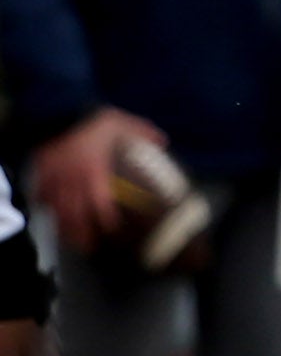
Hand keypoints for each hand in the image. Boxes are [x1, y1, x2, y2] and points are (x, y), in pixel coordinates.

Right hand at [29, 106, 162, 254]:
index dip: (105, 218)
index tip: (112, 230)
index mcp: (94, 171)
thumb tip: (164, 141)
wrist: (58, 109)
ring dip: (64, 225)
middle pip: (75, 212)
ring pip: (57, 207)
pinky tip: (51, 212)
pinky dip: (46, 205)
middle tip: (89, 247)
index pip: (100, 202)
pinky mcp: (42, 171)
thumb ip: (143, 133)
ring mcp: (55, 177)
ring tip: (71, 238)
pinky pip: (42, 193)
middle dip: (82, 231)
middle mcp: (73, 179)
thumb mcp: (121, 123)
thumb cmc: (92, 119)